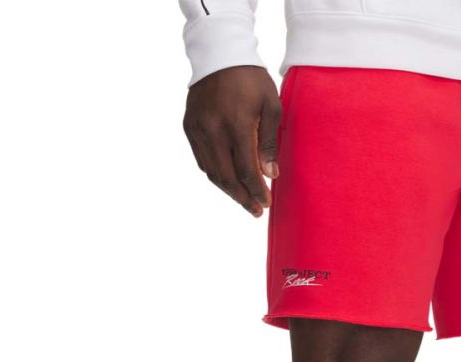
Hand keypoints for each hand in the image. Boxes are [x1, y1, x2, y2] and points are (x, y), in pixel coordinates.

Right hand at [183, 66, 281, 216]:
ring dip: (228, 190)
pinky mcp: (189, 126)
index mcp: (236, 125)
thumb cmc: (251, 79)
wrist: (219, 52)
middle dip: (242, 198)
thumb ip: (269, 142)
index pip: (246, 170)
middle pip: (227, 177)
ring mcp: (197, 129)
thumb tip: (270, 175)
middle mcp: (212, 130)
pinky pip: (202, 160)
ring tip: (244, 200)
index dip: (256, 191)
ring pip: (212, 172)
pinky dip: (215, 174)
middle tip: (256, 210)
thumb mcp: (271, 106)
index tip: (266, 204)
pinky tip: (228, 181)